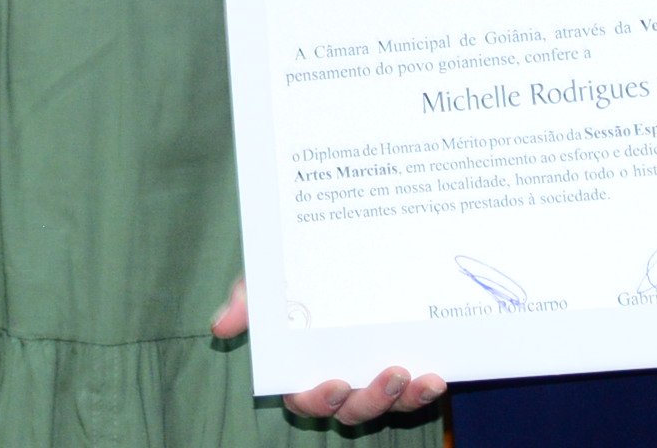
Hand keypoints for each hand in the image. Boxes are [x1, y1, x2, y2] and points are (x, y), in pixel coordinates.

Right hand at [211, 276, 445, 425]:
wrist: (339, 246)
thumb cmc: (292, 275)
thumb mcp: (267, 281)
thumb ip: (248, 301)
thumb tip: (219, 326)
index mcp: (302, 369)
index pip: (304, 400)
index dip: (318, 400)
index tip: (336, 384)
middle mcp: (339, 381)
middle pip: (350, 410)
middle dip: (370, 400)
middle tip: (390, 375)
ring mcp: (372, 378)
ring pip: (386, 407)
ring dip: (403, 400)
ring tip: (419, 378)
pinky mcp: (404, 370)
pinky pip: (414, 393)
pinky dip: (425, 391)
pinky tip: (436, 377)